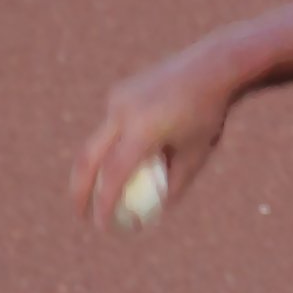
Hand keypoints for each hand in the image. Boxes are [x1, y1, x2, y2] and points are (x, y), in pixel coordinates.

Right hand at [69, 45, 239, 231]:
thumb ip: (174, 184)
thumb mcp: (196, 154)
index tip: (100, 225)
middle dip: (80, 189)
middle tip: (80, 214)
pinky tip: (145, 141)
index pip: (114, 174)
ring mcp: (117, 99)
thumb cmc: (209, 115)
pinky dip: (114, 145)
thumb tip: (153, 213)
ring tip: (114, 184)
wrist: (212, 67)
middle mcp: (123, 112)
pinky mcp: (118, 92)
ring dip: (97, 167)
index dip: (103, 203)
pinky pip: (112, 125)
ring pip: (99, 141)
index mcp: (143, 129)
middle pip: (88, 157)